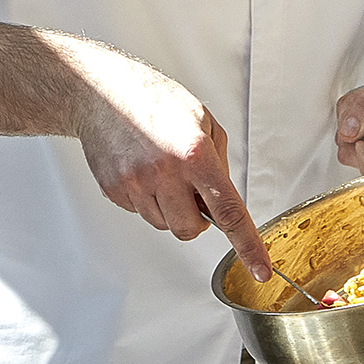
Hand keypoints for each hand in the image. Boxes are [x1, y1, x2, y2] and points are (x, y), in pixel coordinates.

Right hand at [61, 39, 271, 278]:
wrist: (102, 93)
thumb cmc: (154, 100)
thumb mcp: (203, 121)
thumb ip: (219, 163)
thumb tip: (221, 201)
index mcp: (194, 154)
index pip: (229, 212)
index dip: (247, 246)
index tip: (261, 271)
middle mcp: (165, 173)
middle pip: (190, 229)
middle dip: (196, 218)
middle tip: (190, 190)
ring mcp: (136, 184)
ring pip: (163, 224)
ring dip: (169, 208)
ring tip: (160, 170)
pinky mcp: (114, 190)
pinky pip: (140, 213)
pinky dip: (146, 199)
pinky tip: (141, 170)